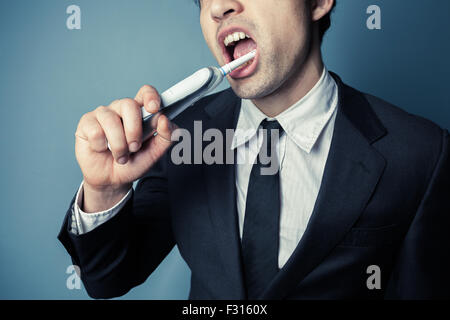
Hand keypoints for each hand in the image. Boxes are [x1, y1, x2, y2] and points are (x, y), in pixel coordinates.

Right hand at [74, 85, 175, 211]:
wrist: (112, 180)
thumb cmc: (133, 162)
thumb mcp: (154, 153)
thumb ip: (166, 137)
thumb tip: (165, 120)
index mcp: (140, 112)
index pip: (145, 93)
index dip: (150, 96)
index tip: (154, 108)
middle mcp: (121, 109)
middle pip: (128, 104)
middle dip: (134, 130)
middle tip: (134, 147)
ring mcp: (103, 114)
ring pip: (111, 120)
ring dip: (119, 145)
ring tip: (120, 156)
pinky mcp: (87, 123)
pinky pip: (96, 131)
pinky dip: (102, 146)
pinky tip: (102, 150)